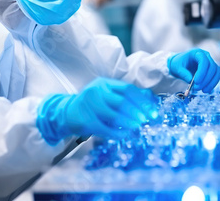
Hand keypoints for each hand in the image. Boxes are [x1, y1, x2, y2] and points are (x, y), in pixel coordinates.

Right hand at [37, 77, 158, 144]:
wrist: (67, 112)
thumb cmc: (92, 105)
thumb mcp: (108, 96)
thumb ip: (127, 96)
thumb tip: (150, 98)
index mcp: (105, 83)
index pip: (127, 89)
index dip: (142, 101)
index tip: (153, 112)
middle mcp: (96, 91)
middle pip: (122, 101)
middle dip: (137, 112)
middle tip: (146, 120)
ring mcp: (89, 105)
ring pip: (113, 114)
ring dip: (128, 122)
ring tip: (137, 127)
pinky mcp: (84, 120)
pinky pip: (104, 128)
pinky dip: (117, 133)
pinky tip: (125, 135)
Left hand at [167, 49, 219, 92]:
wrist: (180, 64)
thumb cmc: (178, 64)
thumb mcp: (177, 68)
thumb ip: (183, 73)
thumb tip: (190, 80)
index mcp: (197, 53)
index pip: (204, 60)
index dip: (202, 72)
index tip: (196, 81)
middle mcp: (206, 56)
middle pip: (212, 67)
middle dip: (206, 79)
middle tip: (197, 88)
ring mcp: (210, 62)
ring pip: (216, 72)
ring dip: (211, 82)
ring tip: (202, 90)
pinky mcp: (212, 69)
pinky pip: (216, 76)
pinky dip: (212, 84)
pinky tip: (206, 90)